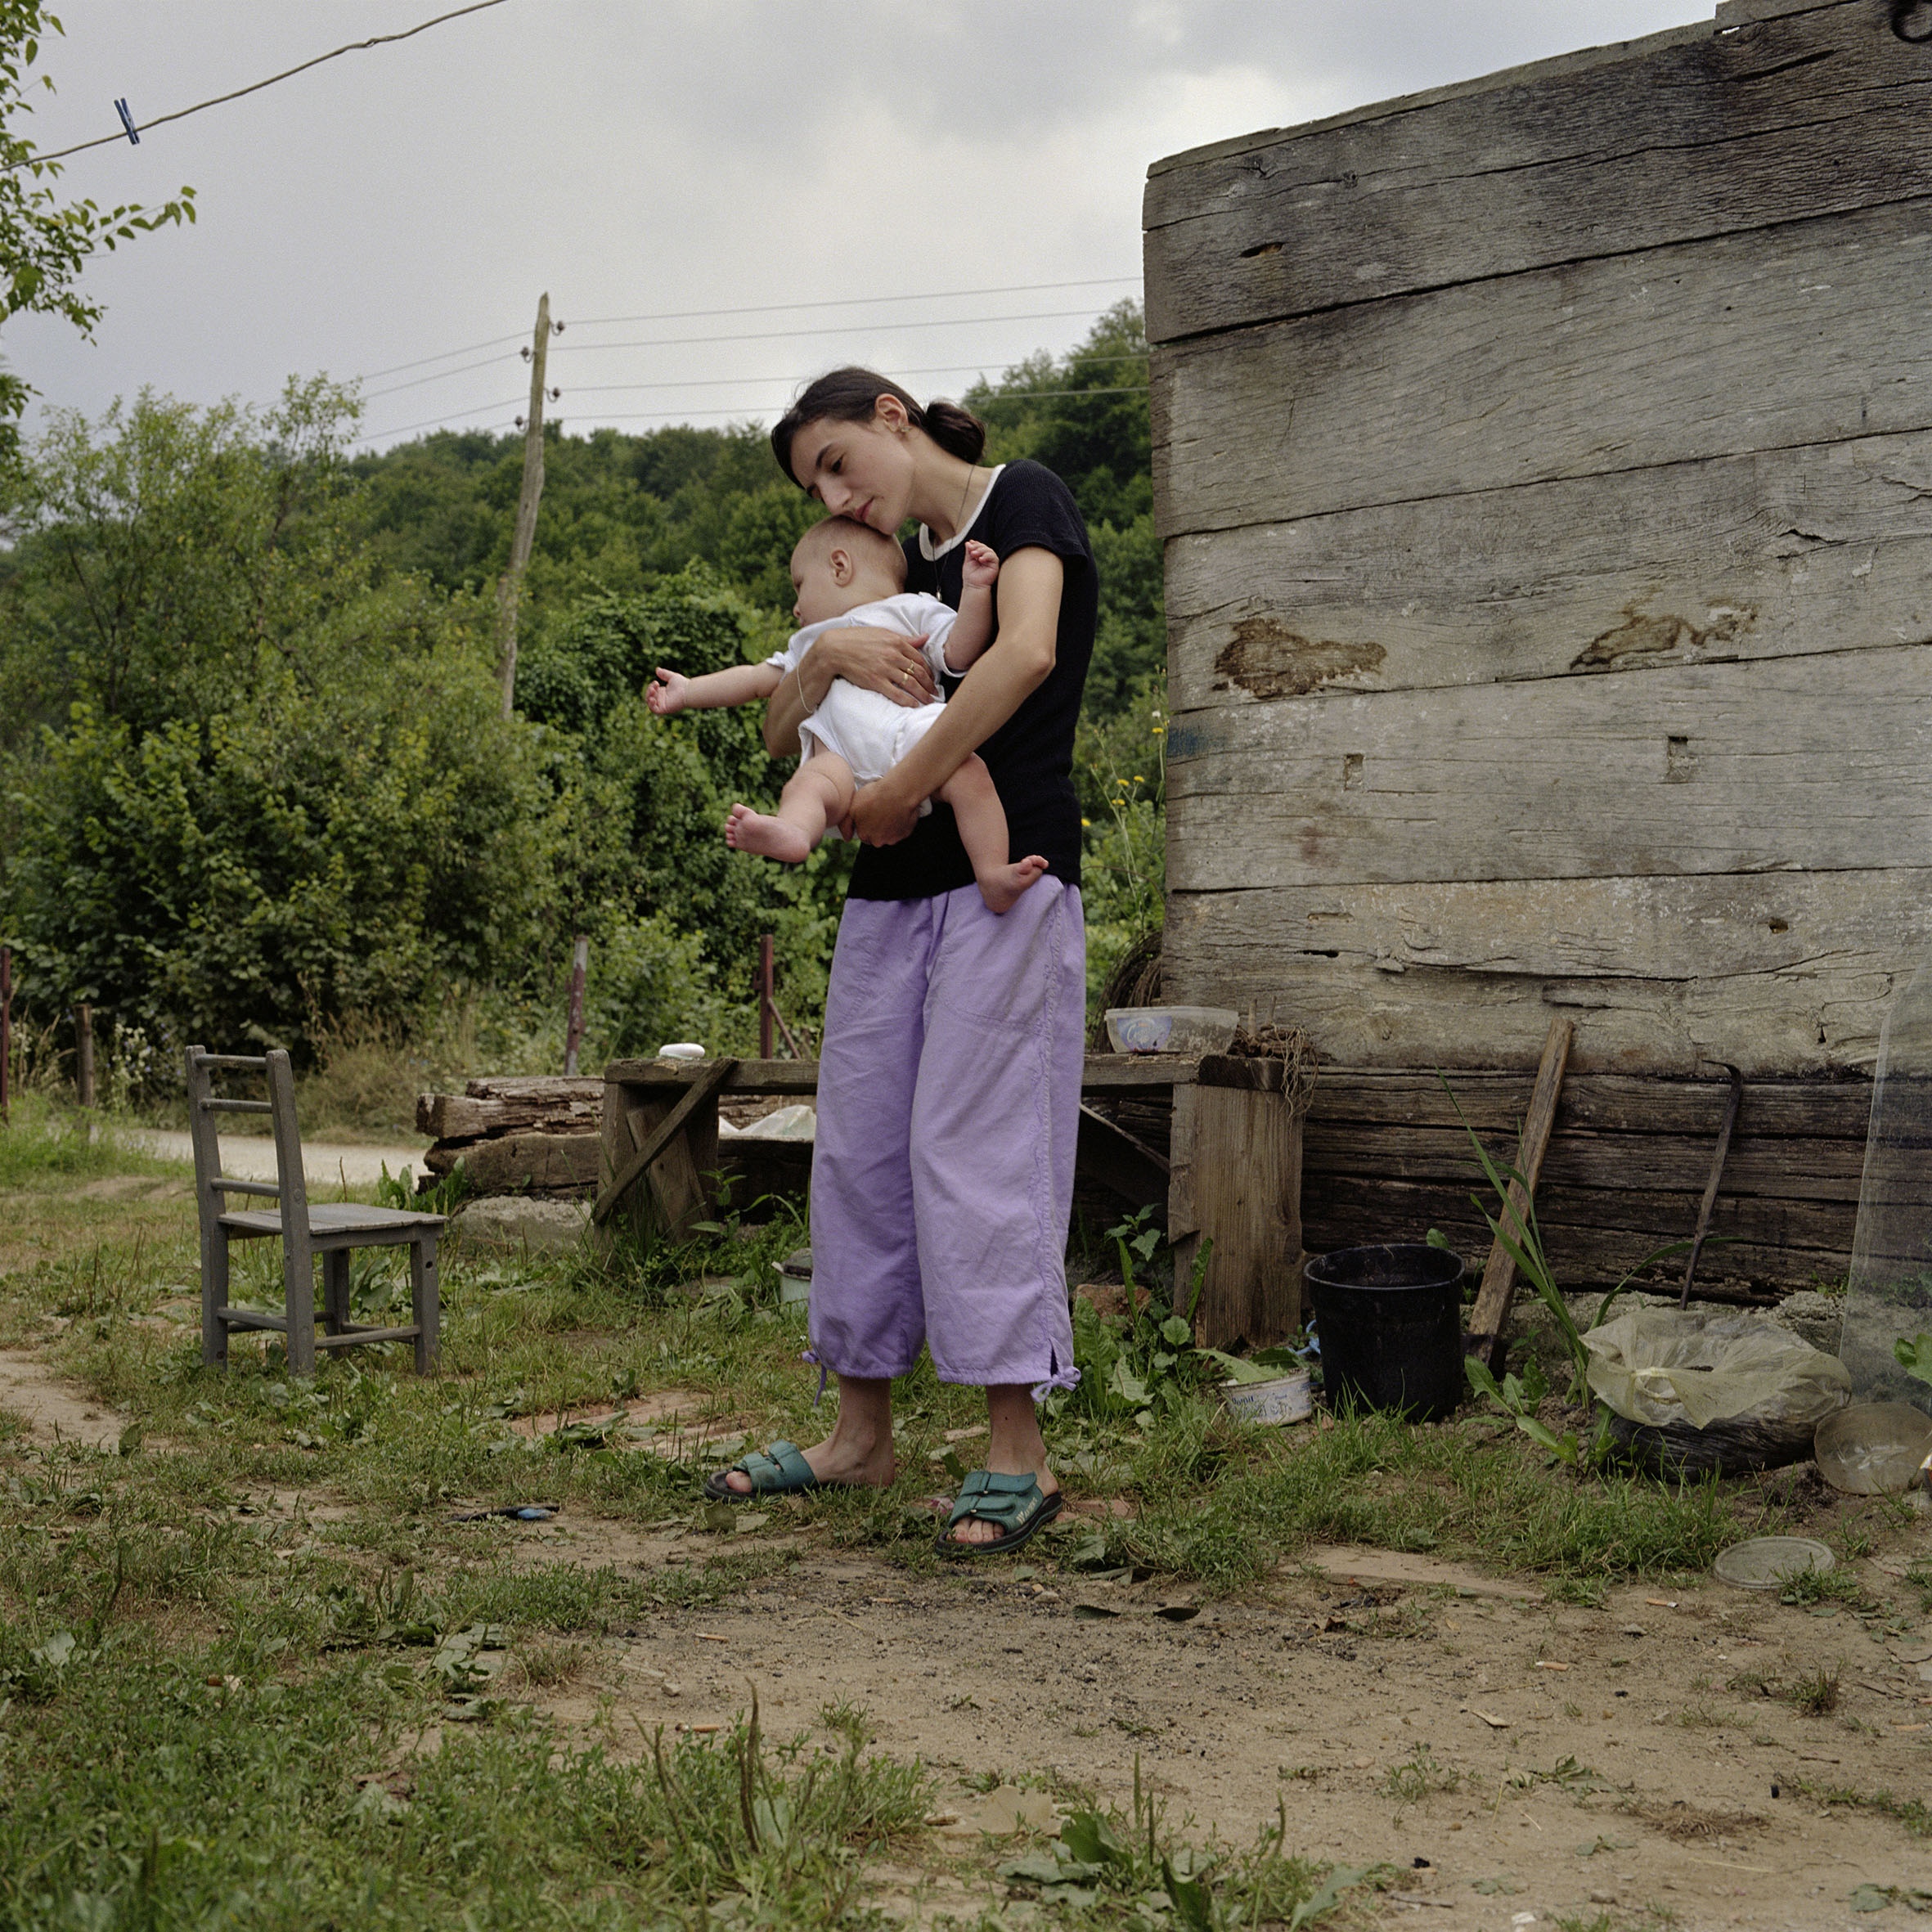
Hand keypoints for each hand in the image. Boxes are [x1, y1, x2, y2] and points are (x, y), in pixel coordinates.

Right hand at [646, 667, 687, 715]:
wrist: (688, 690)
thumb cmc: (683, 684)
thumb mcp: (672, 677)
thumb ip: (664, 674)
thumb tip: (657, 669)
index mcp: (663, 693)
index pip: (652, 691)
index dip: (651, 686)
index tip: (656, 682)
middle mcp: (662, 699)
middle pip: (649, 697)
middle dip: (648, 691)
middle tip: (654, 686)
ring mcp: (663, 705)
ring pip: (650, 704)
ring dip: (648, 697)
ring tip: (652, 691)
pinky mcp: (665, 709)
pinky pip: (654, 710)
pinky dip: (651, 705)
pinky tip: (652, 699)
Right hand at [813, 625, 936, 707]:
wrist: (834, 649)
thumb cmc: (856, 639)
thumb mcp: (882, 633)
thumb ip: (905, 638)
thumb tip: (925, 637)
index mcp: (896, 642)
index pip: (919, 658)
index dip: (928, 670)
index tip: (932, 678)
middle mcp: (893, 655)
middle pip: (918, 672)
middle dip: (929, 684)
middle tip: (935, 692)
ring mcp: (885, 669)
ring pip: (911, 684)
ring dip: (923, 694)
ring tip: (929, 701)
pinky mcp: (876, 682)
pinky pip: (897, 694)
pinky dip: (908, 701)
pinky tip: (914, 705)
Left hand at [847, 771, 923, 845]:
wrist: (899, 791)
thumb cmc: (875, 796)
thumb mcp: (852, 807)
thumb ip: (846, 825)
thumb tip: (846, 838)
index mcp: (865, 835)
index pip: (864, 835)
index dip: (865, 824)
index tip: (869, 813)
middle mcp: (879, 841)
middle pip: (876, 837)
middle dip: (877, 828)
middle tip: (879, 811)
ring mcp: (894, 838)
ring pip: (889, 835)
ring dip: (888, 826)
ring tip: (889, 810)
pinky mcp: (906, 833)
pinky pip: (901, 830)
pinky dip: (899, 823)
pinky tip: (898, 811)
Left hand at [960, 539, 999, 590]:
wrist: (973, 586)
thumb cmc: (970, 576)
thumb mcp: (968, 561)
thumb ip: (969, 552)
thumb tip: (968, 542)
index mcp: (980, 556)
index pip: (979, 546)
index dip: (975, 544)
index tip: (969, 543)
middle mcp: (986, 558)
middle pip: (984, 547)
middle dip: (977, 547)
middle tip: (971, 551)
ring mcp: (991, 561)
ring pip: (989, 551)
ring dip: (981, 550)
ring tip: (974, 554)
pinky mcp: (995, 565)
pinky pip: (993, 557)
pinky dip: (987, 556)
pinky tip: (980, 559)